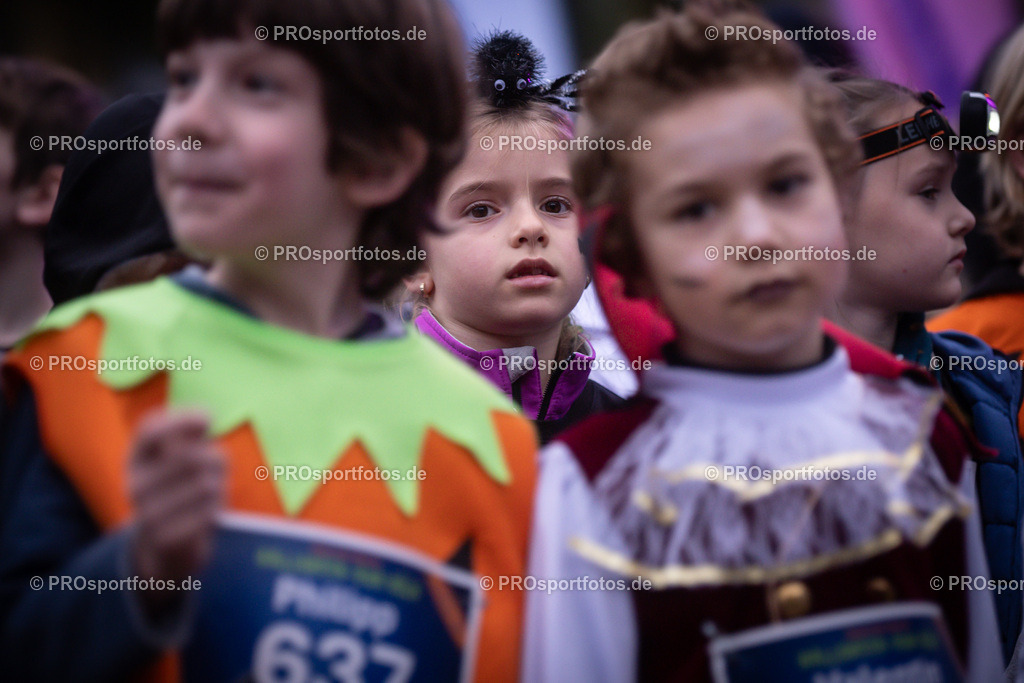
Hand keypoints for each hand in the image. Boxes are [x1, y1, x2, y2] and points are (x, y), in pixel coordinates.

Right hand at [127, 409, 223, 609]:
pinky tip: (209, 512)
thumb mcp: (181, 458)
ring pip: (205, 485)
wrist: (165, 545)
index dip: (180, 420)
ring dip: (220, 485)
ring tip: (212, 492)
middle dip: (216, 459)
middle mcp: (134, 484)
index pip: (149, 430)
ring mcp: (146, 513)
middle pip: (192, 457)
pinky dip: (217, 508)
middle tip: (218, 468)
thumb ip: (192, 435)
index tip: (207, 419)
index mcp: (136, 459)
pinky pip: (208, 512)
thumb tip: (204, 418)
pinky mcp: (164, 537)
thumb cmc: (182, 488)